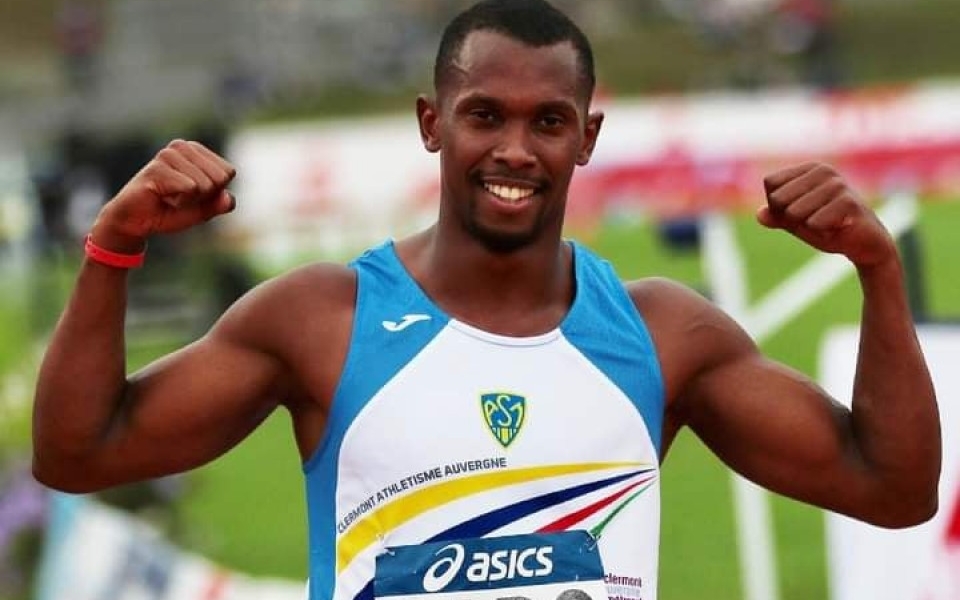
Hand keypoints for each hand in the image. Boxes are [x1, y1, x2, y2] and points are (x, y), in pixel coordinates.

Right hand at [91, 140, 236, 251]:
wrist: (134, 222)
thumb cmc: (168, 211)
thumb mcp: (202, 210)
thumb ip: (219, 204)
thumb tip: (229, 199)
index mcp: (196, 151)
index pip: (228, 172)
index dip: (214, 192)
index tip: (193, 194)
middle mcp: (182, 146)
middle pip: (219, 178)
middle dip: (204, 196)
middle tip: (180, 198)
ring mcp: (168, 155)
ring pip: (205, 184)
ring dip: (190, 201)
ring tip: (169, 198)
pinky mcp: (157, 168)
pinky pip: (190, 188)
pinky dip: (180, 202)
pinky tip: (162, 198)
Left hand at [757, 162, 896, 268]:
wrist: (863, 244)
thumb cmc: (827, 228)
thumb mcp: (796, 222)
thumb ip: (776, 216)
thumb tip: (760, 215)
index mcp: (810, 169)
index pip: (770, 183)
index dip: (777, 205)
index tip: (799, 212)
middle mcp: (823, 170)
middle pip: (778, 198)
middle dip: (790, 218)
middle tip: (813, 220)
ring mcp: (837, 184)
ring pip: (793, 212)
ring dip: (806, 227)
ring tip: (826, 224)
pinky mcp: (849, 202)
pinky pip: (812, 223)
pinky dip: (820, 233)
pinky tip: (837, 229)